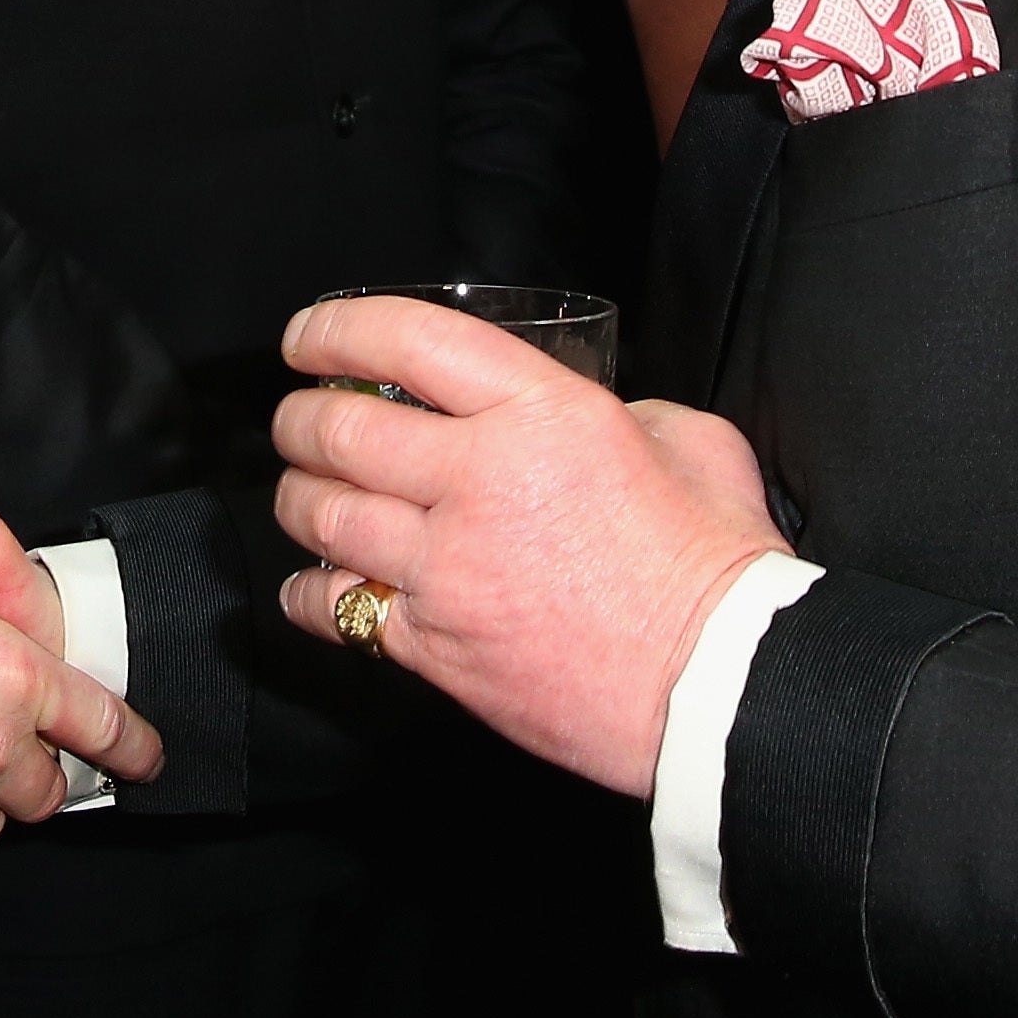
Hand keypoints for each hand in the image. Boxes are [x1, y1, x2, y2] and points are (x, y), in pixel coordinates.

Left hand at [267, 297, 789, 796]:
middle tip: (300, 418)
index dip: (339, 329)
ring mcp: (447, 569)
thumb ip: (627, 410)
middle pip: (340, 429)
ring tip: (307, 490)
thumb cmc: (716, 570)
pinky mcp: (434, 646)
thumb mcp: (691, 440)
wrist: (718, 689)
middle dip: (301, 416)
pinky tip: (321, 583)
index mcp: (543, 414)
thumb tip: (591, 414)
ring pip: (322, 515)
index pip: (406, 341)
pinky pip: (334, 609)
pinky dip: (313, 592)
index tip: (311, 337)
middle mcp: (479, 480)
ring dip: (300, 496)